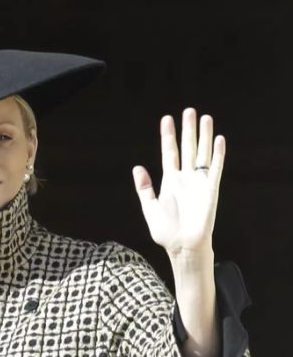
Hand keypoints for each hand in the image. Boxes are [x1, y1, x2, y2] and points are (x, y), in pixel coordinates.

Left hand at [132, 108, 223, 258]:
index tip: (167, 119)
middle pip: (187, 148)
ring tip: (205, 117)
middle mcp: (185, 178)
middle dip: (188, 129)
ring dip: (204, 136)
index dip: (168, 136)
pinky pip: (215, 168)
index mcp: (170, 181)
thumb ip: (144, 188)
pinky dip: (217, 154)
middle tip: (189, 110)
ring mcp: (198, 182)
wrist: (183, 246)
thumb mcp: (150, 207)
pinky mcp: (210, 189)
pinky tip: (219, 139)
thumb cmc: (166, 231)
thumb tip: (137, 167)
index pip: (169, 152)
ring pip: (202, 153)